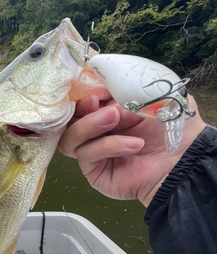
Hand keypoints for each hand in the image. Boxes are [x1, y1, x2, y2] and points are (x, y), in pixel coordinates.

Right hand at [58, 94, 205, 206]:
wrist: (184, 160)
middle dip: (81, 106)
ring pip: (70, 136)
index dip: (82, 89)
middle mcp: (98, 129)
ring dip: (90, 124)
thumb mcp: (152, 94)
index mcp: (108, 108)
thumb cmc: (172, 127)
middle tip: (98, 100)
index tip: (97, 85)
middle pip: (68, 116)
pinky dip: (108, 145)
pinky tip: (133, 144)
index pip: (80, 96)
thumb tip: (100, 83)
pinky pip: (86, 154)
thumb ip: (127, 83)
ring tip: (115, 117)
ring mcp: (94, 151)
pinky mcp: (94, 171)